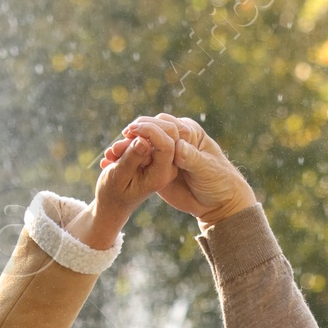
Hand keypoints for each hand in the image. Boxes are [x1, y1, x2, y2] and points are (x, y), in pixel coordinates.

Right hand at [63, 132, 171, 253]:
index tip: (130, 129)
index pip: (167, 144)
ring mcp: (162, 161)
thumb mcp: (118, 176)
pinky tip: (115, 155)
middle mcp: (167, 168)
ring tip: (112, 155)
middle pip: (165, 134)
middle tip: (117, 145)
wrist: (113, 204)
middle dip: (140, 132)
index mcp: (161, 176)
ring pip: (154, 134)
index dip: (150, 131)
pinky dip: (129, 141)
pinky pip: (146, 137)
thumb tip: (143, 140)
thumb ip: (132, 158)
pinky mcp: (154, 155)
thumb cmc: (113, 193)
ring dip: (130, 139)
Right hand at [103, 114, 253, 226]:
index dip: (149, 127)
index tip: (133, 131)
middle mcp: (176, 139)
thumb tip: (178, 147)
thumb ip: (192, 158)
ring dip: (126, 149)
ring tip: (109, 155)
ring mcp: (166, 153)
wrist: (218, 203)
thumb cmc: (218, 182)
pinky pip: (140, 160)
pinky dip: (126, 161)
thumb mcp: (206, 170)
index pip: (165, 125)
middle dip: (133, 136)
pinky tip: (111, 164)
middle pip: (150, 131)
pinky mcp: (159, 168)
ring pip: (142, 145)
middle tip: (118, 143)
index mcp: (189, 132)